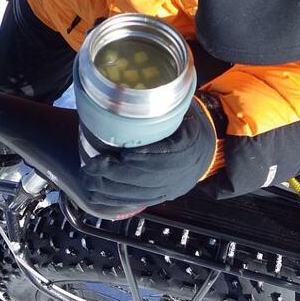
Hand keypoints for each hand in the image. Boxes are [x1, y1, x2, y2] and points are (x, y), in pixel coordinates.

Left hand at [79, 99, 217, 211]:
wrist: (211, 147)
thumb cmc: (192, 123)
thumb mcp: (183, 110)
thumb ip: (161, 106)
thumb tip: (128, 98)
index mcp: (186, 148)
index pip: (158, 160)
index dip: (133, 161)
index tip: (109, 156)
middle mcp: (180, 173)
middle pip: (143, 180)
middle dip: (112, 176)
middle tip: (89, 167)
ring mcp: (171, 188)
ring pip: (138, 195)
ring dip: (110, 190)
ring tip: (89, 180)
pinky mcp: (164, 196)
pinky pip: (139, 202)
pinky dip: (117, 200)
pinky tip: (99, 195)